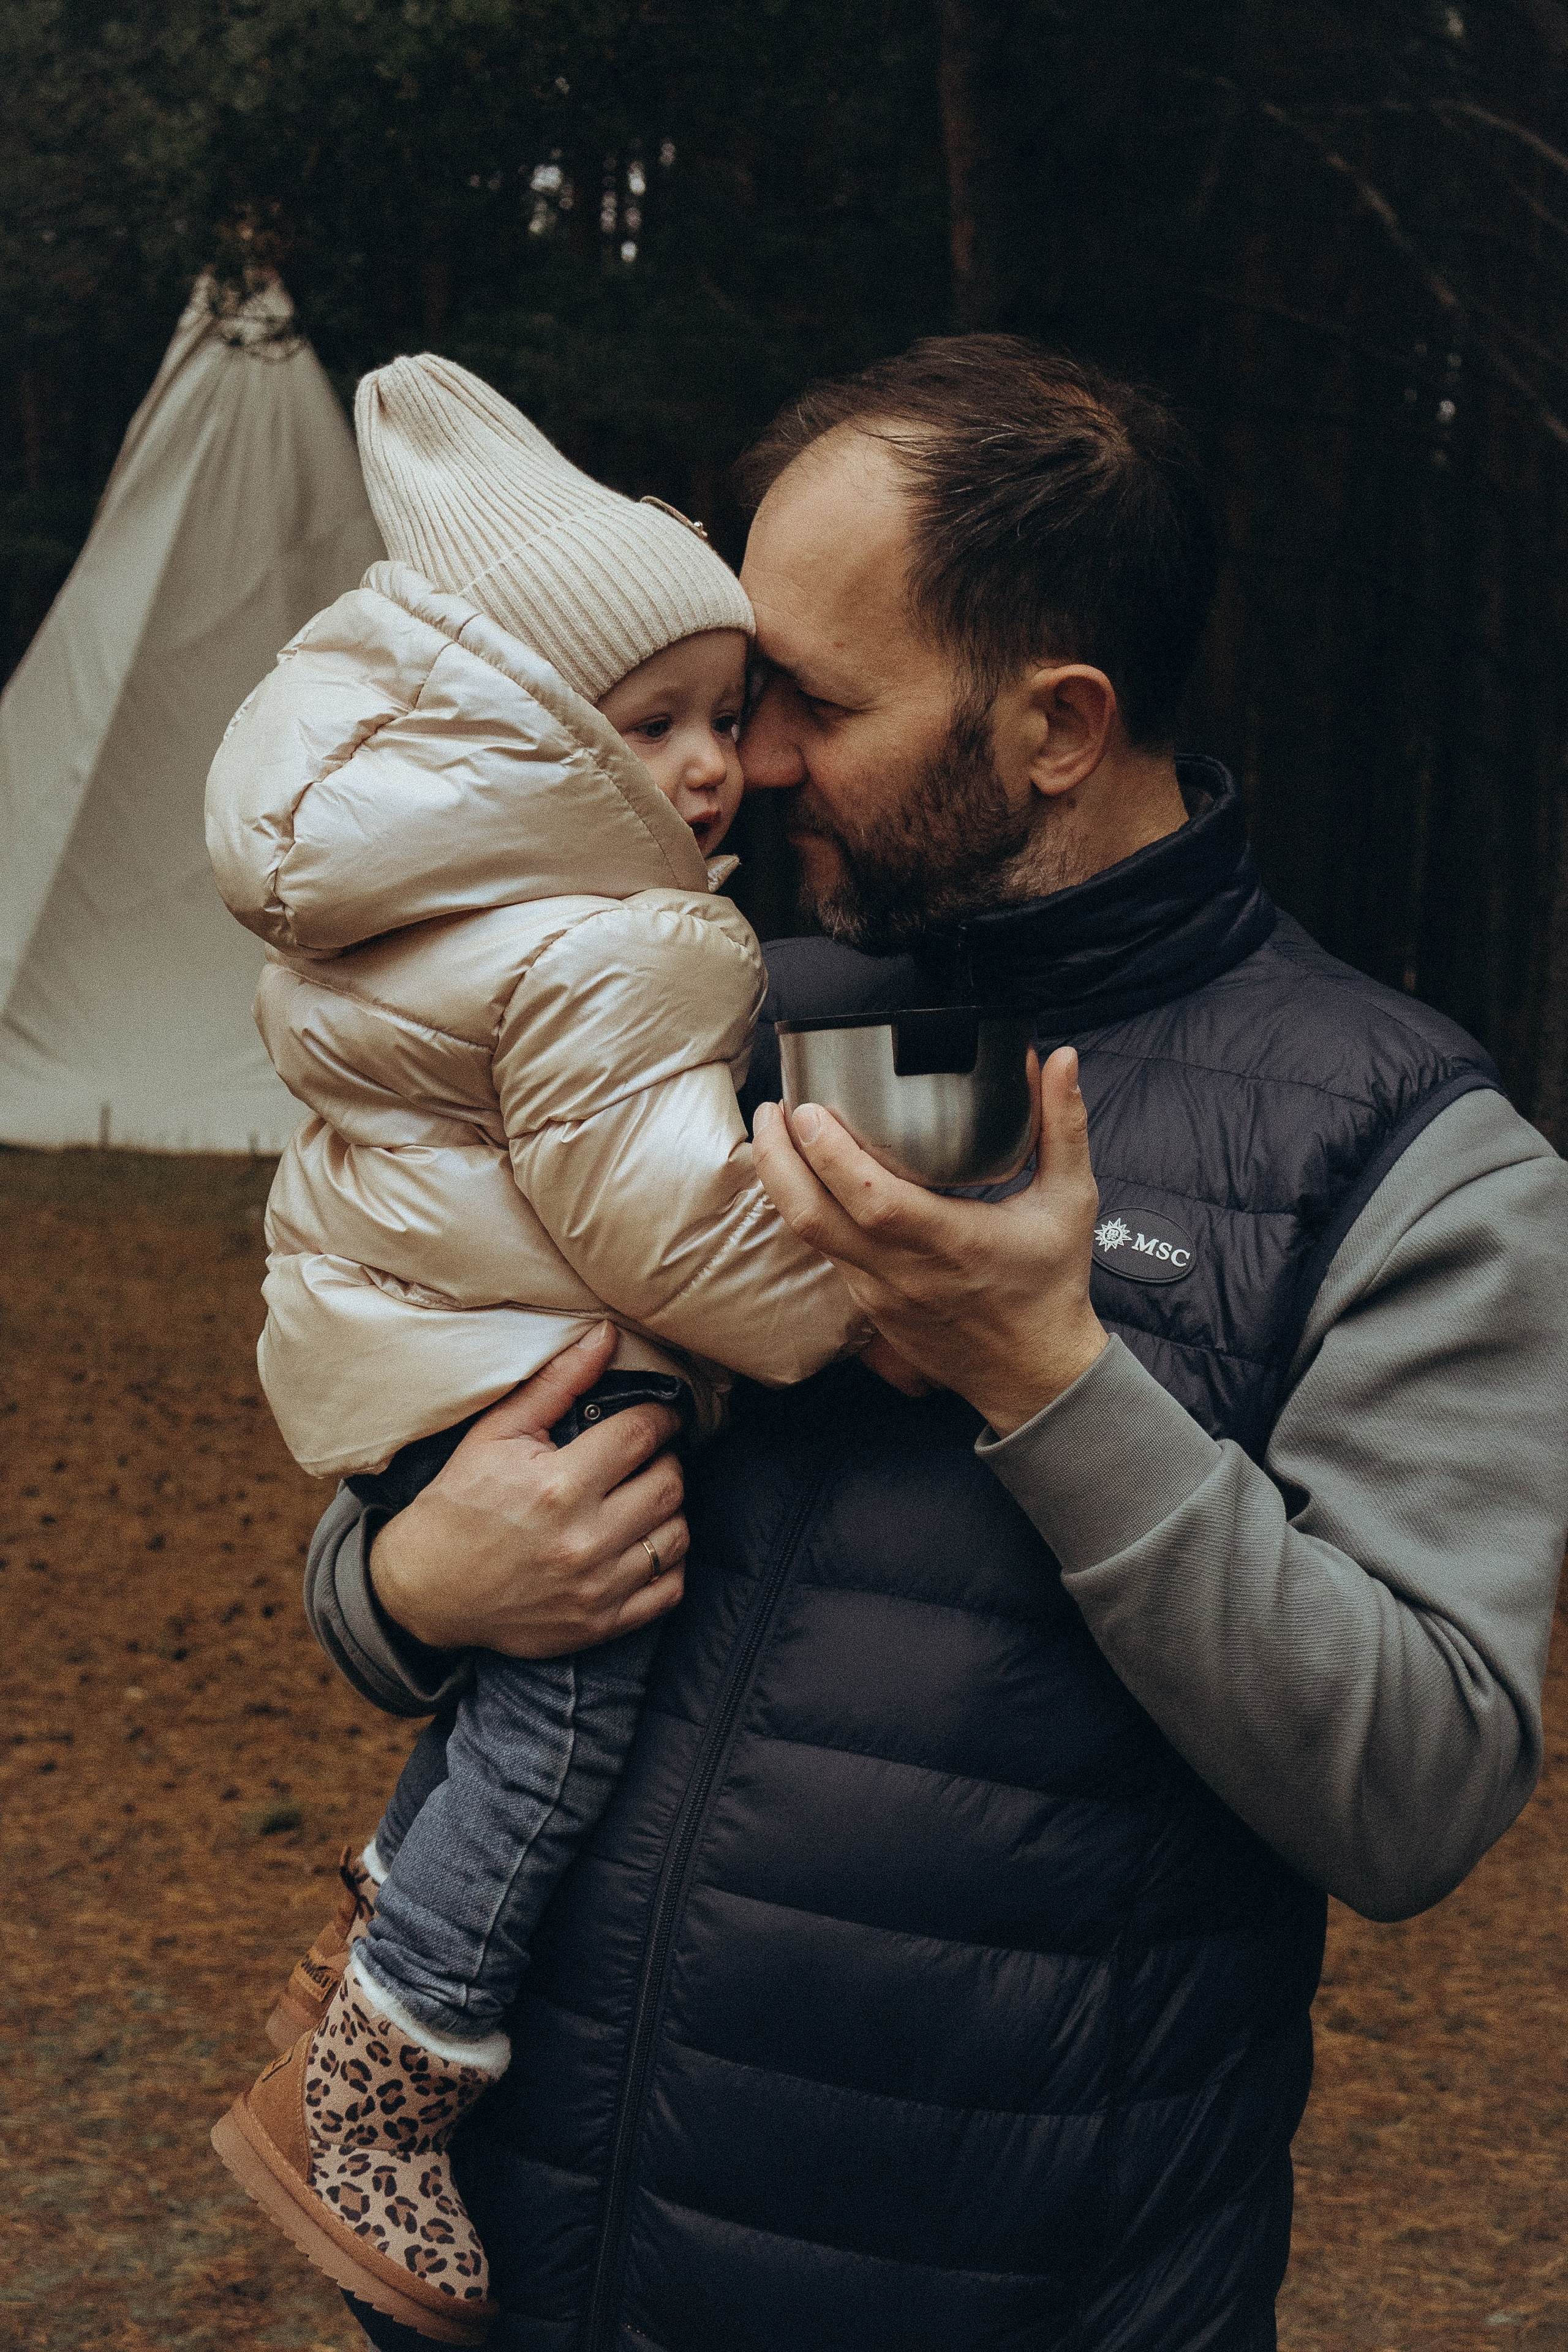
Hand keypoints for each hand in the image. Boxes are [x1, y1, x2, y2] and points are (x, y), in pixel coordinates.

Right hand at [368, 1323, 688, 1656]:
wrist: (425, 1590)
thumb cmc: (460, 1503)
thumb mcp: (496, 1433)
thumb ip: (557, 1383)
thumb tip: (606, 1335)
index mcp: (558, 1485)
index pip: (643, 1433)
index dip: (661, 1414)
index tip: (660, 1412)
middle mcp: (583, 1539)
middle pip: (669, 1483)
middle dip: (666, 1458)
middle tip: (647, 1453)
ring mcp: (595, 1587)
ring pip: (676, 1534)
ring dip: (670, 1508)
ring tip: (643, 1494)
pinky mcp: (600, 1625)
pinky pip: (669, 1588)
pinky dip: (669, 1562)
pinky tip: (645, 1541)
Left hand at [753, 1046, 1107, 1435]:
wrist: (1034, 1375)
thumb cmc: (1051, 1286)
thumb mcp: (1071, 1201)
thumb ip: (1063, 1125)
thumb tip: (1060, 1059)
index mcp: (952, 1243)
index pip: (873, 1200)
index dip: (830, 1155)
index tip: (808, 1109)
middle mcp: (904, 1273)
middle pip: (815, 1218)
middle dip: (779, 1159)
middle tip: (771, 1109)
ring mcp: (879, 1295)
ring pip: (811, 1238)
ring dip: (784, 1184)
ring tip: (778, 1133)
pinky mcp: (869, 1308)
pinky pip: (826, 1254)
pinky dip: (808, 1211)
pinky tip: (807, 1179)